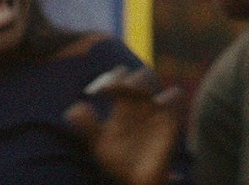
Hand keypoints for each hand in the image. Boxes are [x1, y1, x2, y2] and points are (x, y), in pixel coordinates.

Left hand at [65, 66, 183, 184]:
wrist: (138, 181)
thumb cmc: (119, 163)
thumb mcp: (99, 143)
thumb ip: (87, 125)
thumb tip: (74, 108)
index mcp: (124, 105)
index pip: (121, 78)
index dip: (112, 77)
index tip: (98, 91)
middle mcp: (140, 103)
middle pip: (139, 76)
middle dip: (128, 79)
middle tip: (114, 89)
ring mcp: (155, 109)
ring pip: (154, 81)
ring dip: (142, 82)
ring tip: (128, 91)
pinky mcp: (170, 118)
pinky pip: (174, 97)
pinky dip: (168, 95)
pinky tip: (155, 103)